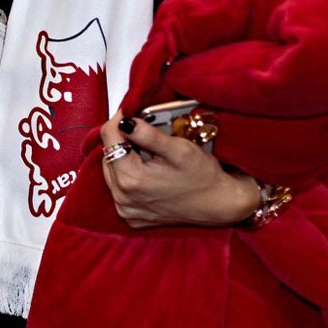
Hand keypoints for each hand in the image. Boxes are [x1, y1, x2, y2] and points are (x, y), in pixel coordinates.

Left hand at [98, 110, 258, 228]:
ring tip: (144, 151)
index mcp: (131, 179)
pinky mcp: (132, 216)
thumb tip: (125, 121)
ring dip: (123, 157)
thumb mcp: (179, 149)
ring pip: (112, 171)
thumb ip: (148, 134)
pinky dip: (127, 176)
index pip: (108, 138)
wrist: (218, 203)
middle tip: (140, 131)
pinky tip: (145, 170)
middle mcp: (123, 198)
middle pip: (108, 155)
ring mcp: (126, 209)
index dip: (118, 119)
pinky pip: (119, 188)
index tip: (128, 111)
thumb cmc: (204, 177)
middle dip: (121, 140)